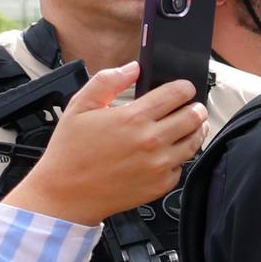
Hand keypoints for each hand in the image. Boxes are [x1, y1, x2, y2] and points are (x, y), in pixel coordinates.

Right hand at [2, 68, 204, 227]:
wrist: (65, 193)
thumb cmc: (69, 152)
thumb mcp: (79, 107)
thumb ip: (107, 81)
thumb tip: (132, 67)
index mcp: (133, 118)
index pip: (178, 93)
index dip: (184, 87)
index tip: (184, 88)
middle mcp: (151, 141)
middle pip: (194, 116)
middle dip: (194, 107)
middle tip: (190, 107)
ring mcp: (159, 164)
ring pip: (195, 140)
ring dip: (195, 130)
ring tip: (186, 126)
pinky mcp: (162, 184)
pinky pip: (183, 165)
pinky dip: (179, 156)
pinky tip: (168, 151)